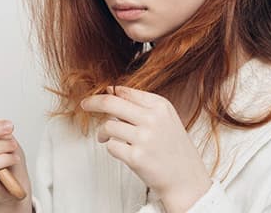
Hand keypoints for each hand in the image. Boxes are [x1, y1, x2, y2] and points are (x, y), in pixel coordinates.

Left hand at [80, 86, 211, 211]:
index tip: (95, 97)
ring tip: (107, 138)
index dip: (106, 94)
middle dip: (93, 103)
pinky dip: (112, 148)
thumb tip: (111, 91)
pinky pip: (111, 146)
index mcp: (160, 105)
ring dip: (103, 133)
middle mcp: (152, 119)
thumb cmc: (173, 148)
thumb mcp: (165, 118)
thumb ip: (141, 104)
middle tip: (84, 105)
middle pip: (111, 103)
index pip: (125, 91)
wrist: (186, 179)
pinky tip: (123, 151)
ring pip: (108, 126)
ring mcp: (144, 138)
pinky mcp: (136, 157)